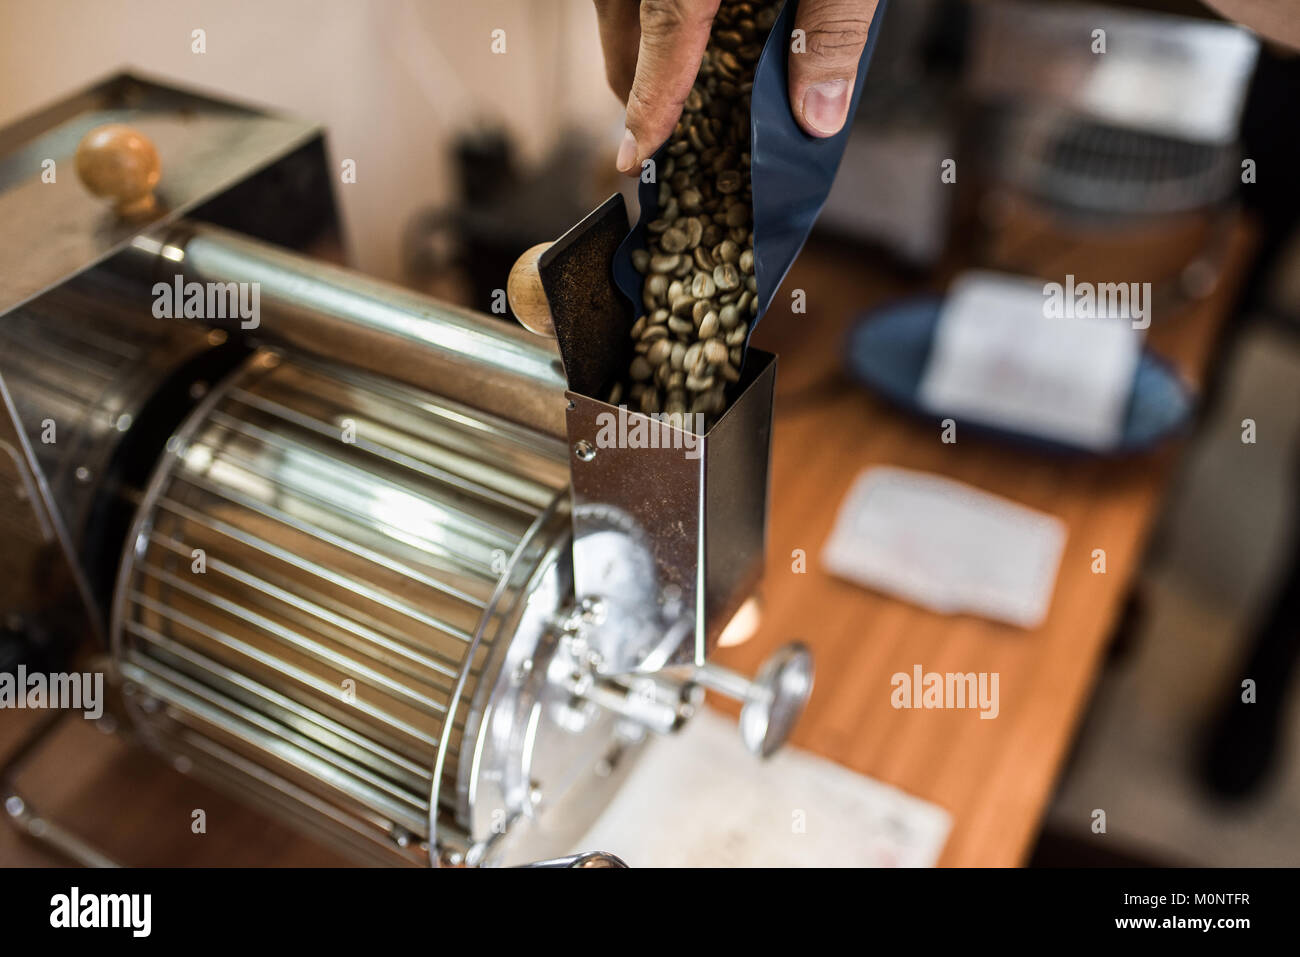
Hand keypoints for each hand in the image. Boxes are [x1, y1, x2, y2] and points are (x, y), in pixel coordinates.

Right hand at [594, 0, 880, 173]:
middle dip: (648, 92)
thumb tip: (818, 117)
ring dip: (653, 46)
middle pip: (626, 44)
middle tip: (685, 130)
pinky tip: (707, 19)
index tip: (634, 162)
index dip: (646, 119)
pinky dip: (659, 10)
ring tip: (698, 76)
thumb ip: (832, 31)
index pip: (657, 57)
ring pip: (625, 13)